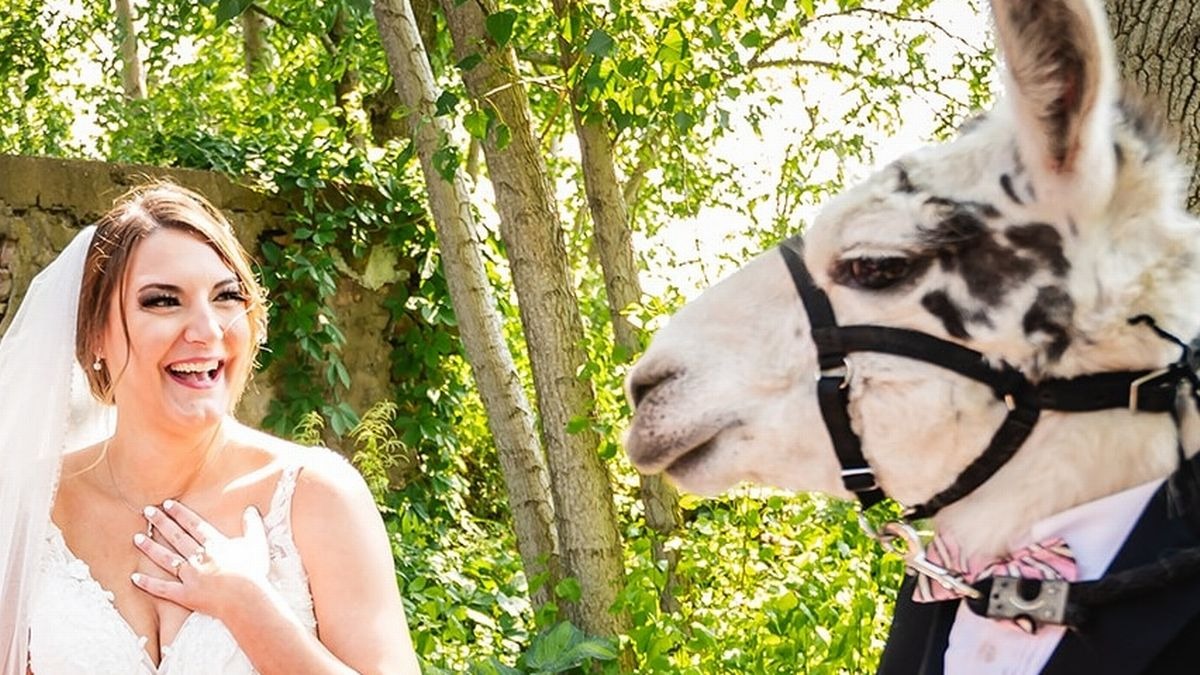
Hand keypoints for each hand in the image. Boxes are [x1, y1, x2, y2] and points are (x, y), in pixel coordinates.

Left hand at [132, 500, 271, 618]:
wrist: (246, 599)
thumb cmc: (253, 572)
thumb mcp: (257, 544)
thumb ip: (253, 525)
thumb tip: (250, 508)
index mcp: (215, 544)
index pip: (194, 525)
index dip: (180, 513)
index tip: (167, 504)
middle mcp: (199, 557)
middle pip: (176, 537)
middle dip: (161, 523)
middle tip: (147, 511)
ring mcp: (190, 576)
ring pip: (166, 559)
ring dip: (150, 548)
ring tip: (136, 538)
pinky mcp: (185, 595)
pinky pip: (163, 589)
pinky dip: (148, 584)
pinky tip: (134, 577)